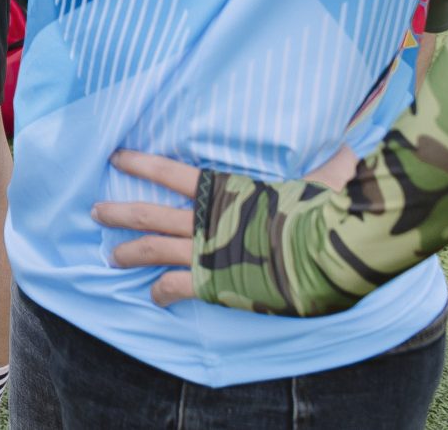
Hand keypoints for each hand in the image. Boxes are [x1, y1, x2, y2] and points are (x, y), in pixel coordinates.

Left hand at [94, 143, 358, 307]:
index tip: (115, 157)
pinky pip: (176, 287)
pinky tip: (154, 296)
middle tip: (94, 212)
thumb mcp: (326, 181)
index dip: (141, 163)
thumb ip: (330, 167)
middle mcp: (206, 219)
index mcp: (225, 189)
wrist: (327, 251)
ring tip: (110, 256)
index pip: (171, 172)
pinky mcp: (214, 283)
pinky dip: (161, 292)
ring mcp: (205, 251)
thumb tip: (352, 150)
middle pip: (148, 211)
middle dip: (117, 212)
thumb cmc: (325, 213)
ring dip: (127, 252)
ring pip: (152, 249)